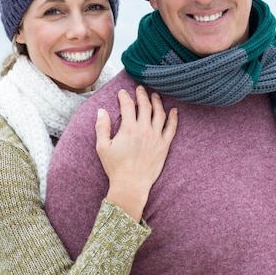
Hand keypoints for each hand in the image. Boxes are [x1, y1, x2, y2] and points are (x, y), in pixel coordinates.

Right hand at [95, 85, 177, 221]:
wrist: (131, 185)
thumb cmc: (115, 167)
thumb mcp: (102, 147)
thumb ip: (102, 127)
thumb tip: (101, 110)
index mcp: (128, 129)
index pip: (127, 105)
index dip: (124, 96)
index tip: (122, 93)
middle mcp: (144, 130)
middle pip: (145, 105)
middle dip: (142, 95)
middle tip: (140, 89)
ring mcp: (156, 137)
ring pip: (159, 113)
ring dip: (157, 102)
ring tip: (155, 96)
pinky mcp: (164, 146)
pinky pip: (172, 128)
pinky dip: (173, 118)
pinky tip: (174, 111)